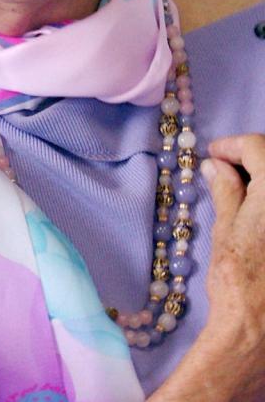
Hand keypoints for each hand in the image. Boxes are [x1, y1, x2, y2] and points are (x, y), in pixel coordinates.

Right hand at [149, 134, 264, 401]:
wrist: (261, 327)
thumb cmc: (237, 278)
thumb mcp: (226, 227)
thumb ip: (226, 188)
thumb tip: (216, 165)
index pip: (257, 147)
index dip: (231, 146)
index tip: (213, 156)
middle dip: (250, 159)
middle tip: (225, 170)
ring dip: (262, 183)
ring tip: (242, 192)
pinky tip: (258, 215)